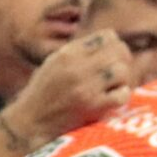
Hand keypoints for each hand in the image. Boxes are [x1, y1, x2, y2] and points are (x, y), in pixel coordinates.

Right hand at [3, 29, 133, 144]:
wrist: (31, 120)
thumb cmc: (46, 91)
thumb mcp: (56, 62)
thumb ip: (80, 50)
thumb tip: (112, 40)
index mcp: (68, 53)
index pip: (108, 36)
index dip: (115, 46)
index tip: (112, 57)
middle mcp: (76, 67)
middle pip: (119, 51)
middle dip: (124, 61)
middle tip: (118, 73)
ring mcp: (85, 87)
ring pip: (123, 71)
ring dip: (124, 79)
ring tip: (114, 86)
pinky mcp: (93, 107)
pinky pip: (122, 94)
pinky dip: (122, 96)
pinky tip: (113, 98)